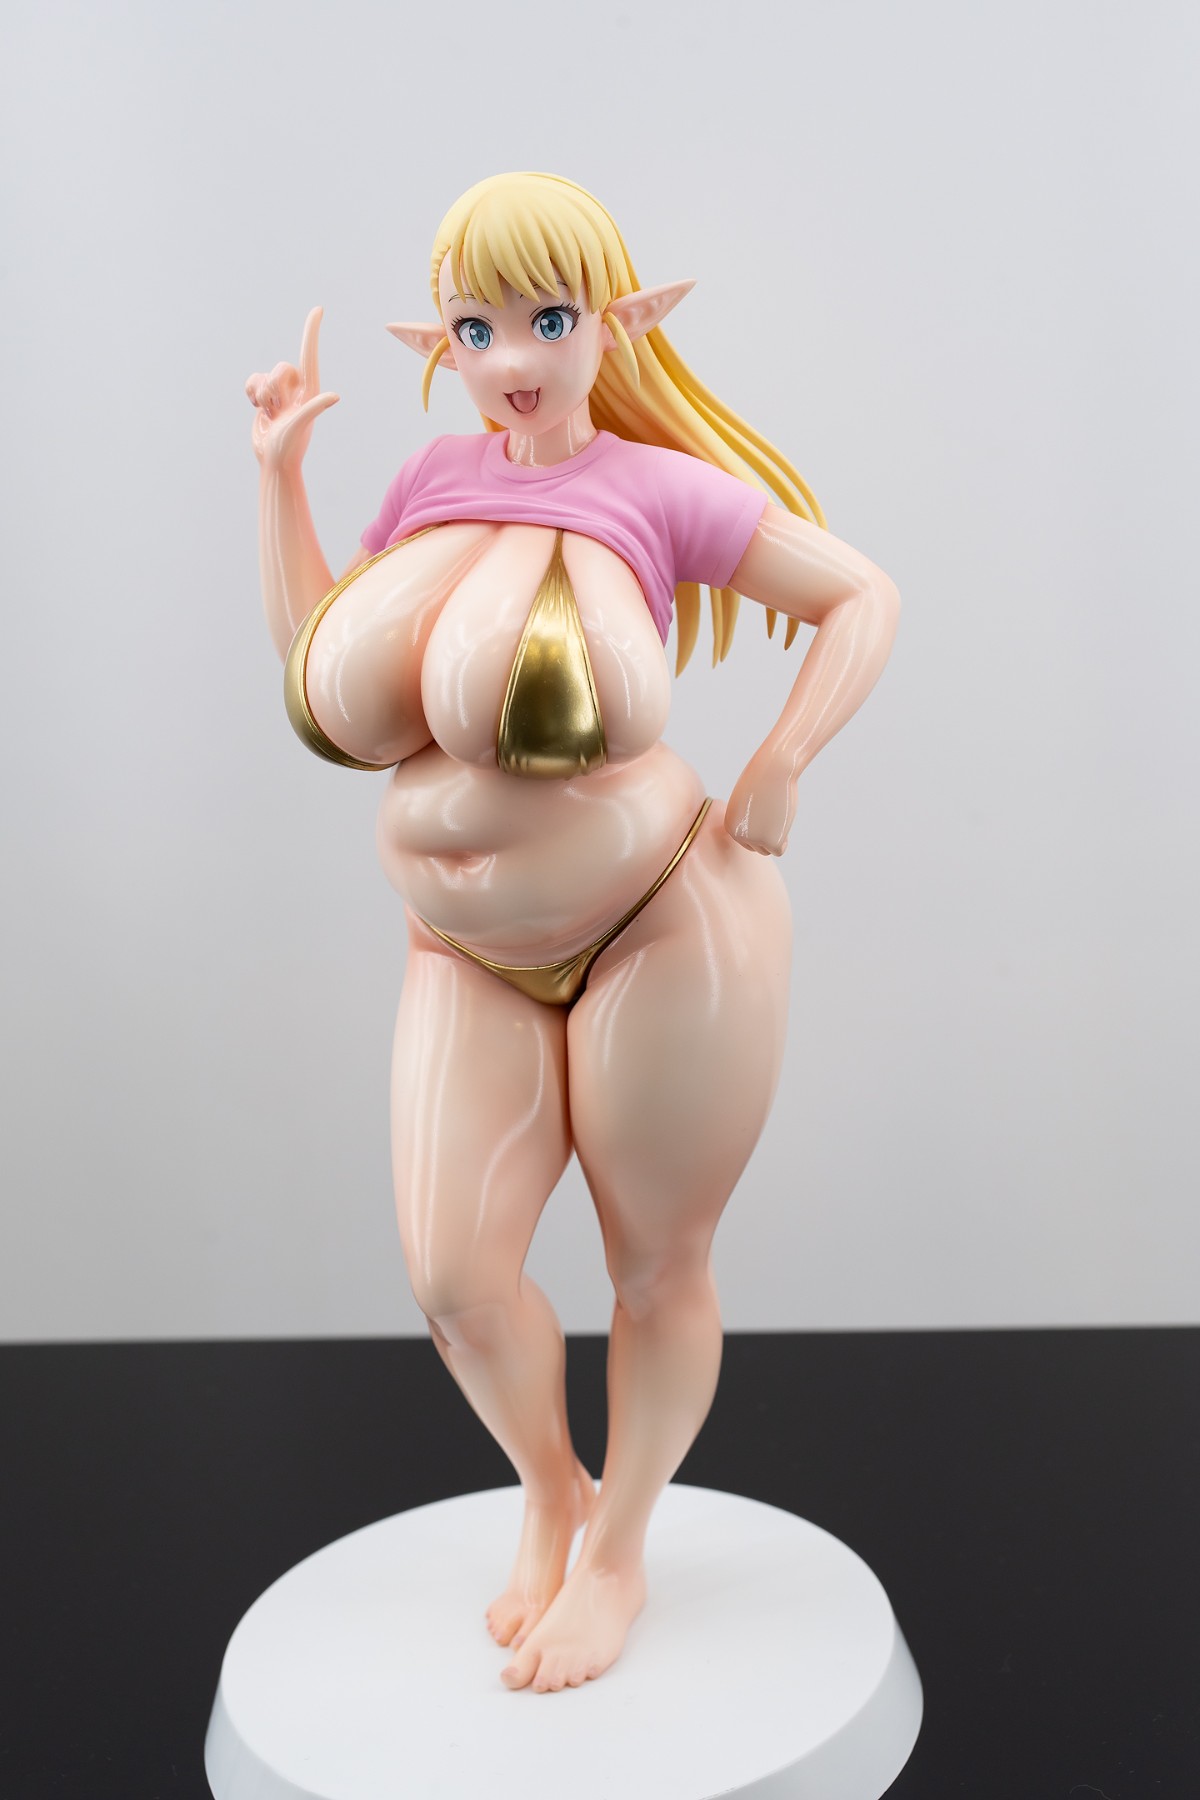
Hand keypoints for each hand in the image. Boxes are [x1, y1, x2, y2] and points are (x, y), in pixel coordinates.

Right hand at [245, 306, 338, 469]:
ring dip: (261, 396)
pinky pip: (252, 380)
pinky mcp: (265, 396)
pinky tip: (260, 411)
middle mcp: (297, 389)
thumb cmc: (289, 447)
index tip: (318, 309)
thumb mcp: (300, 425)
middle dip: (274, 389)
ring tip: (271, 415)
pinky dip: (251, 394)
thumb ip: (314, 407)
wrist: (272, 460)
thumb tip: (334, 396)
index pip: (310, 355)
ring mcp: (280, 393)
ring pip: (264, 376)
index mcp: (311, 391)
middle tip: (278, 412)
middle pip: (281, 368)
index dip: (311, 332)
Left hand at [724, 750, 796, 856]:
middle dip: (768, 835)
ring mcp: (755, 839)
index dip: (759, 830)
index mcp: (730, 826)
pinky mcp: (771, 841)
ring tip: (777, 816)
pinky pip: (779, 851)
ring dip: (776, 837)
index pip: (747, 842)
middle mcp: (739, 835)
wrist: (774, 770)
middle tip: (773, 814)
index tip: (764, 814)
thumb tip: (755, 834)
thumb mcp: (747, 803)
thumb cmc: (762, 781)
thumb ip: (747, 820)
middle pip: (757, 848)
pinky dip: (784, 841)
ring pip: (768, 850)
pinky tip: (782, 822)